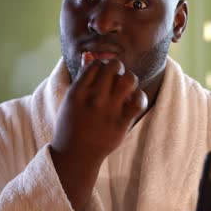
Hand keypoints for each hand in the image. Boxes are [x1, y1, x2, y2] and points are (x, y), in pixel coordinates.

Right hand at [50, 54, 146, 210]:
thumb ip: (81, 76)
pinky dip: (139, 96)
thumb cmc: (72, 124)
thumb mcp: (71, 99)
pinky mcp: (122, 123)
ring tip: (125, 85)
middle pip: (113, 67)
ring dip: (129, 78)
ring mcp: (109, 111)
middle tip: (115, 76)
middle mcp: (94, 99)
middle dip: (116, 67)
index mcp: (78, 92)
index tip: (101, 74)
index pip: (95, 64)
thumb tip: (89, 55)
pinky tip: (132, 99)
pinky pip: (139, 101)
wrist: (76, 155)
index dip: (100, 65)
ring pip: (128, 79)